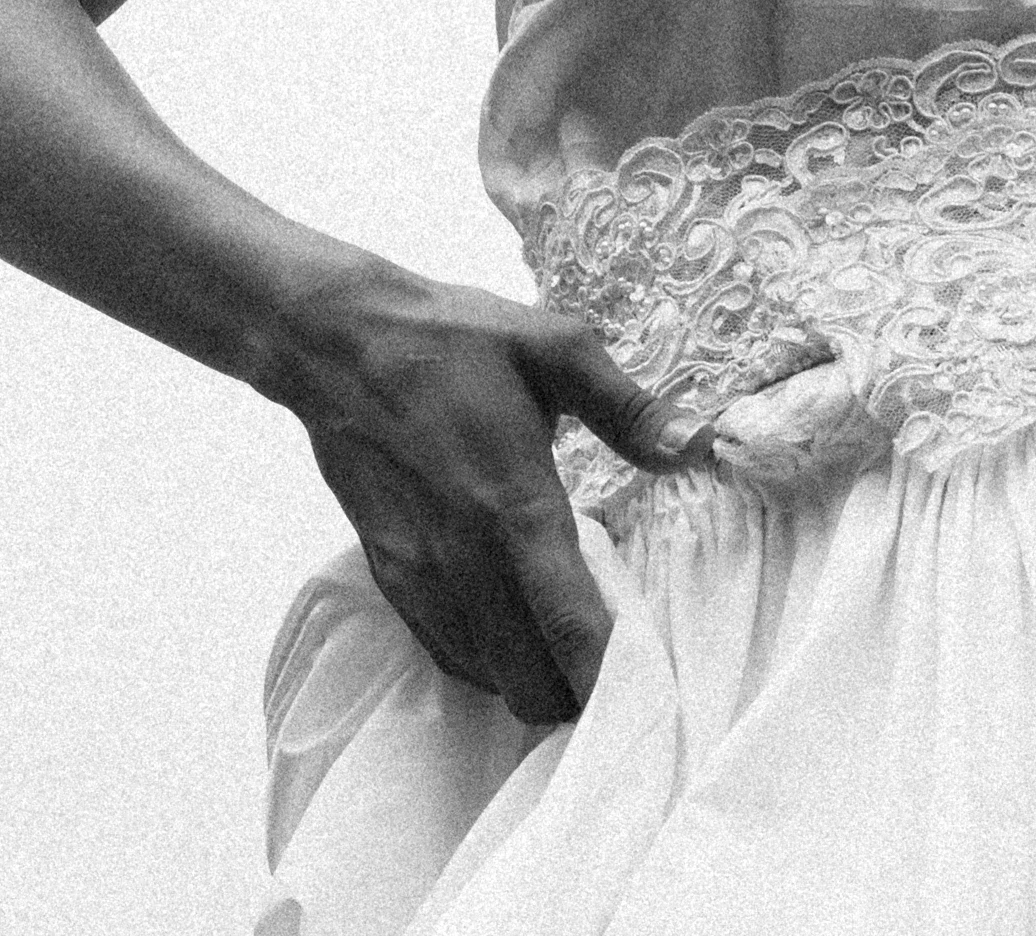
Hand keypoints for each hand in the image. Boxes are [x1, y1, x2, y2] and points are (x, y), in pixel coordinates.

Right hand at [274, 263, 684, 723]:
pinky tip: (513, 632)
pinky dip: (488, 663)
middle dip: (579, 693)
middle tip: (615, 664)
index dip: (611, 675)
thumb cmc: (453, 341)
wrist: (338, 346)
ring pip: (488, 678)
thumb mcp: (554, 347)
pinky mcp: (390, 576)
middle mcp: (466, 557)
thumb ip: (627, 406)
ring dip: (533, 680)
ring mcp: (421, 575)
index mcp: (516, 505)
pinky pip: (446, 653)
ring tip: (569, 652)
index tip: (650, 686)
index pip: (570, 627)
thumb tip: (697, 443)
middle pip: (530, 681)